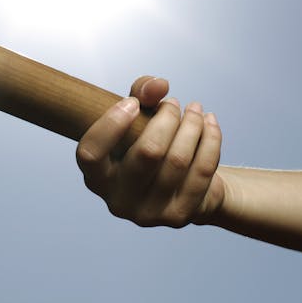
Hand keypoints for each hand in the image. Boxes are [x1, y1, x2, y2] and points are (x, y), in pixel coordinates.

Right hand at [76, 76, 224, 226]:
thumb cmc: (147, 143)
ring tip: (195, 109)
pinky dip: (210, 140)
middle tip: (174, 103)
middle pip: (148, 152)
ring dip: (192, 125)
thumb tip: (159, 85)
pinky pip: (202, 171)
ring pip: (179, 159)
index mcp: (96, 178)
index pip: (91, 154)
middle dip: (167, 117)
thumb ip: (140, 93)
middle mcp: (118, 202)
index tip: (132, 103)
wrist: (180, 185)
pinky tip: (210, 123)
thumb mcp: (136, 117)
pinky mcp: (179, 217)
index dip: (111, 124)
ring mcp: (149, 214)